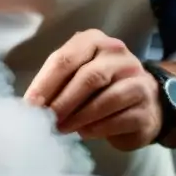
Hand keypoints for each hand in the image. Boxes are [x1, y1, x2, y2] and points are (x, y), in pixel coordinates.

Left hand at [24, 30, 161, 150]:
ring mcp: (137, 80)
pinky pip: (118, 119)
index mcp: (95, 42)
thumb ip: (58, 84)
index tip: (30, 105)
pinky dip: (97, 128)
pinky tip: (84, 133)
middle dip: (62, 101)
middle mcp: (118, 55)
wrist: (145, 103)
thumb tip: (32, 106)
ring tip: (61, 129)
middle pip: (88, 77)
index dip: (45, 84)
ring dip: (78, 117)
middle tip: (47, 120)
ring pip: (105, 99)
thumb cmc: (100, 89)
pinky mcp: (145, 108)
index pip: (66, 59)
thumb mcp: (77, 76)